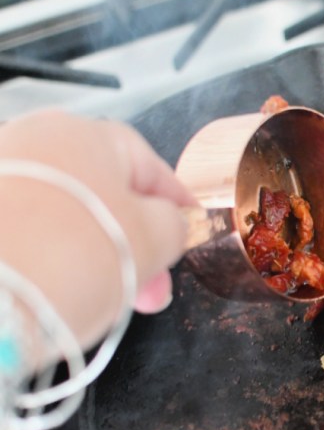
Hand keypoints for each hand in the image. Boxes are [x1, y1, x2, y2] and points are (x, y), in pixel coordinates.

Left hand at [0, 110, 194, 347]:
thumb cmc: (76, 258)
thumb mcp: (156, 239)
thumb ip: (174, 223)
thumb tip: (168, 222)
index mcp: (84, 133)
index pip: (148, 165)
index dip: (175, 203)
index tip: (189, 229)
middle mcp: (33, 139)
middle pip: (103, 192)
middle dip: (134, 241)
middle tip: (151, 288)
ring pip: (65, 213)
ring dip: (94, 250)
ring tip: (108, 297)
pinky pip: (29, 230)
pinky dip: (50, 255)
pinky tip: (63, 289)